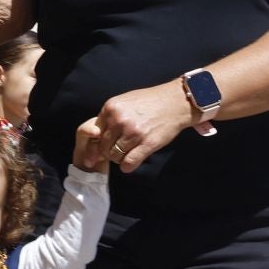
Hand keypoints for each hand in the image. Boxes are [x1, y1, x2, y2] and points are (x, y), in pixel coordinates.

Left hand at [79, 82, 196, 172]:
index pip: (94, 134)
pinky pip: (128, 163)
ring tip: (127, 153)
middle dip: (109, 152)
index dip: (98, 143)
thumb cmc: (149, 101)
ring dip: (119, 159)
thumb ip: (109, 116)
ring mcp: (133, 132)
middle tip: (118, 150)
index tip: (102, 148)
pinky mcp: (147, 144)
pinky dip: (127, 166)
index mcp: (110, 108)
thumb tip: (94, 134)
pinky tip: (131, 163)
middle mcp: (119, 120)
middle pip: (104, 147)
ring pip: (115, 156)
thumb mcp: (124, 101)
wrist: (174, 101)